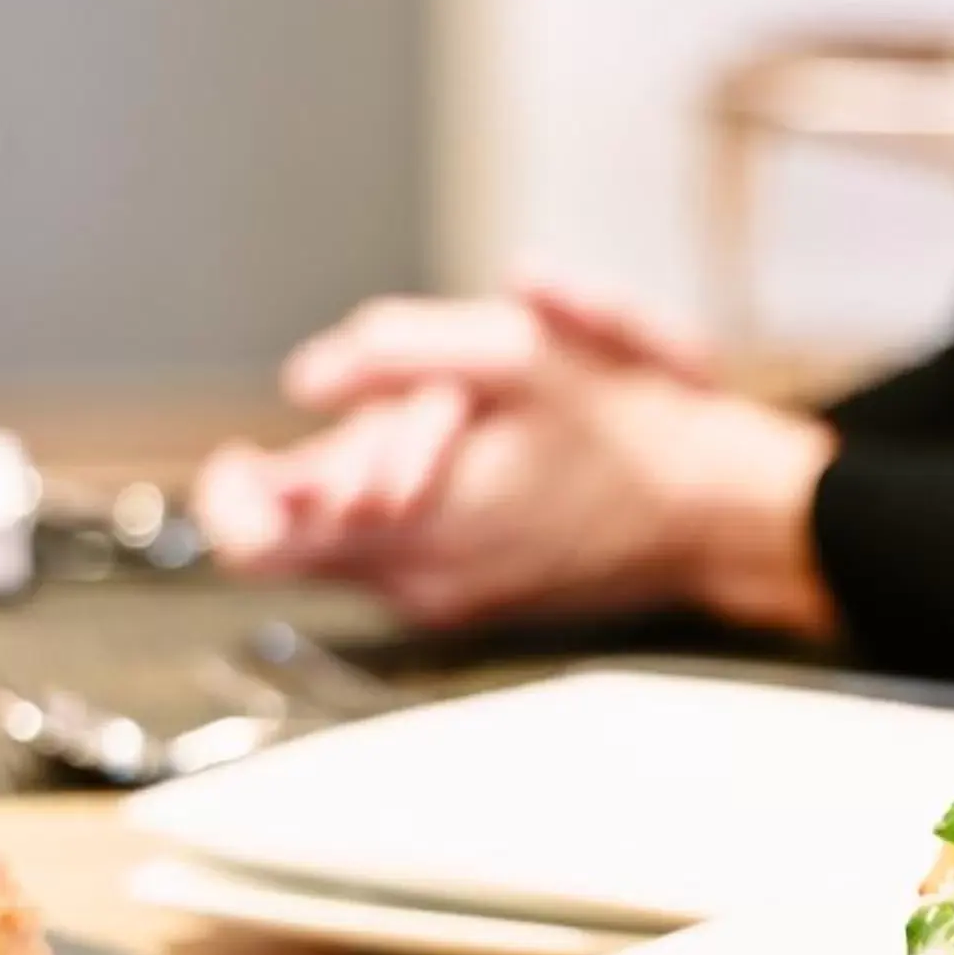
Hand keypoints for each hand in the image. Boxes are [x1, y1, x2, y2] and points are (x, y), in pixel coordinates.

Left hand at [195, 289, 838, 635]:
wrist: (721, 518)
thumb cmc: (638, 439)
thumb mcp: (519, 356)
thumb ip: (397, 353)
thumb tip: (309, 377)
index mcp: (422, 523)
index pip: (259, 543)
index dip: (231, 496)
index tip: (243, 453)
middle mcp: (422, 579)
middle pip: (302, 537)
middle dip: (324, 463)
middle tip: (384, 416)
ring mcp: (450, 600)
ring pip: (351, 544)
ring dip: (372, 481)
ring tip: (449, 434)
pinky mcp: (477, 602)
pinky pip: (402, 555)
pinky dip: (413, 506)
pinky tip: (471, 466)